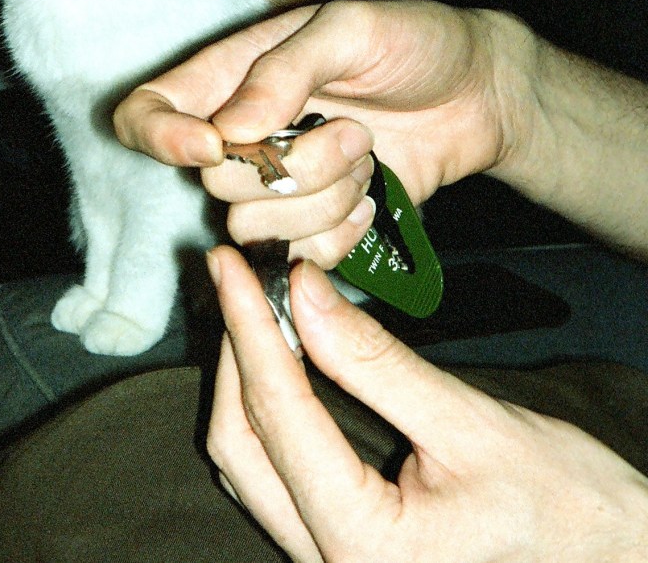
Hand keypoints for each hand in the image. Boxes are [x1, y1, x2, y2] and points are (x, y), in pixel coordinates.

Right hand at [114, 0, 526, 265]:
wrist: (478, 93)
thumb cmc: (414, 42)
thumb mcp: (351, 29)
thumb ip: (286, 69)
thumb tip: (229, 127)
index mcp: (230, 76)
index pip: (147, 112)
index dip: (160, 138)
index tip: (215, 145)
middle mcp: (241, 137)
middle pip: (212, 184)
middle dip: (289, 168)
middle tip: (352, 129)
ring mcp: (277, 187)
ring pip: (255, 228)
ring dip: (325, 198)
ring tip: (367, 153)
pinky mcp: (314, 227)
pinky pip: (300, 258)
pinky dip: (342, 233)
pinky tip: (373, 193)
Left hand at [205, 245, 647, 562]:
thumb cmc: (571, 512)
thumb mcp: (472, 425)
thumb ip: (375, 362)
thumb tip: (303, 294)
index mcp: (363, 545)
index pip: (278, 415)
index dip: (249, 329)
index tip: (232, 269)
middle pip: (242, 446)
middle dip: (234, 355)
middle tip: (234, 281)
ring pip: (248, 467)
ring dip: (243, 384)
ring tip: (249, 311)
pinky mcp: (340, 549)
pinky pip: (275, 479)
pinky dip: (267, 416)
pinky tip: (277, 364)